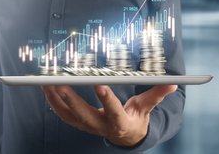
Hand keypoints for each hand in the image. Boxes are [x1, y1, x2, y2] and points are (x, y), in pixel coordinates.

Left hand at [41, 85, 177, 146]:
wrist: (124, 136)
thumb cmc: (135, 119)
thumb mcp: (146, 108)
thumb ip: (156, 95)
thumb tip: (172, 84)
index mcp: (120, 122)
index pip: (114, 111)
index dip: (107, 99)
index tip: (99, 85)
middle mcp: (101, 126)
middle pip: (84, 115)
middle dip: (71, 99)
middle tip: (59, 82)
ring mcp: (87, 126)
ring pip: (68, 115)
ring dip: (56, 100)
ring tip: (46, 82)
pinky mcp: (79, 123)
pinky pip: (63, 115)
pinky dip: (53, 102)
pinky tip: (47, 89)